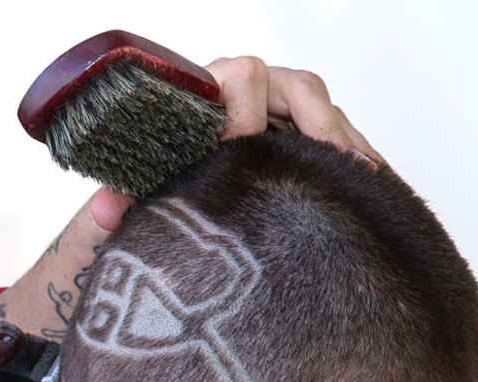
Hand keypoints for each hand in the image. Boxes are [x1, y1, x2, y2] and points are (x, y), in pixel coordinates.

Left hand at [89, 57, 381, 230]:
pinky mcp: (297, 141)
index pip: (238, 76)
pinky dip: (355, 160)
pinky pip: (337, 137)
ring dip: (346, 144)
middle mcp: (245, 95)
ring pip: (324, 110)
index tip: (242, 147)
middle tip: (336, 165)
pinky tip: (370, 190)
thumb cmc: (144, 194)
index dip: (244, 109)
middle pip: (297, 86)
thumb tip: (107, 209)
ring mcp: (276, 116)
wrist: (154, 209)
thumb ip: (114, 204)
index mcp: (205, 95)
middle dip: (319, 124)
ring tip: (365, 182)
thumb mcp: (126, 201)